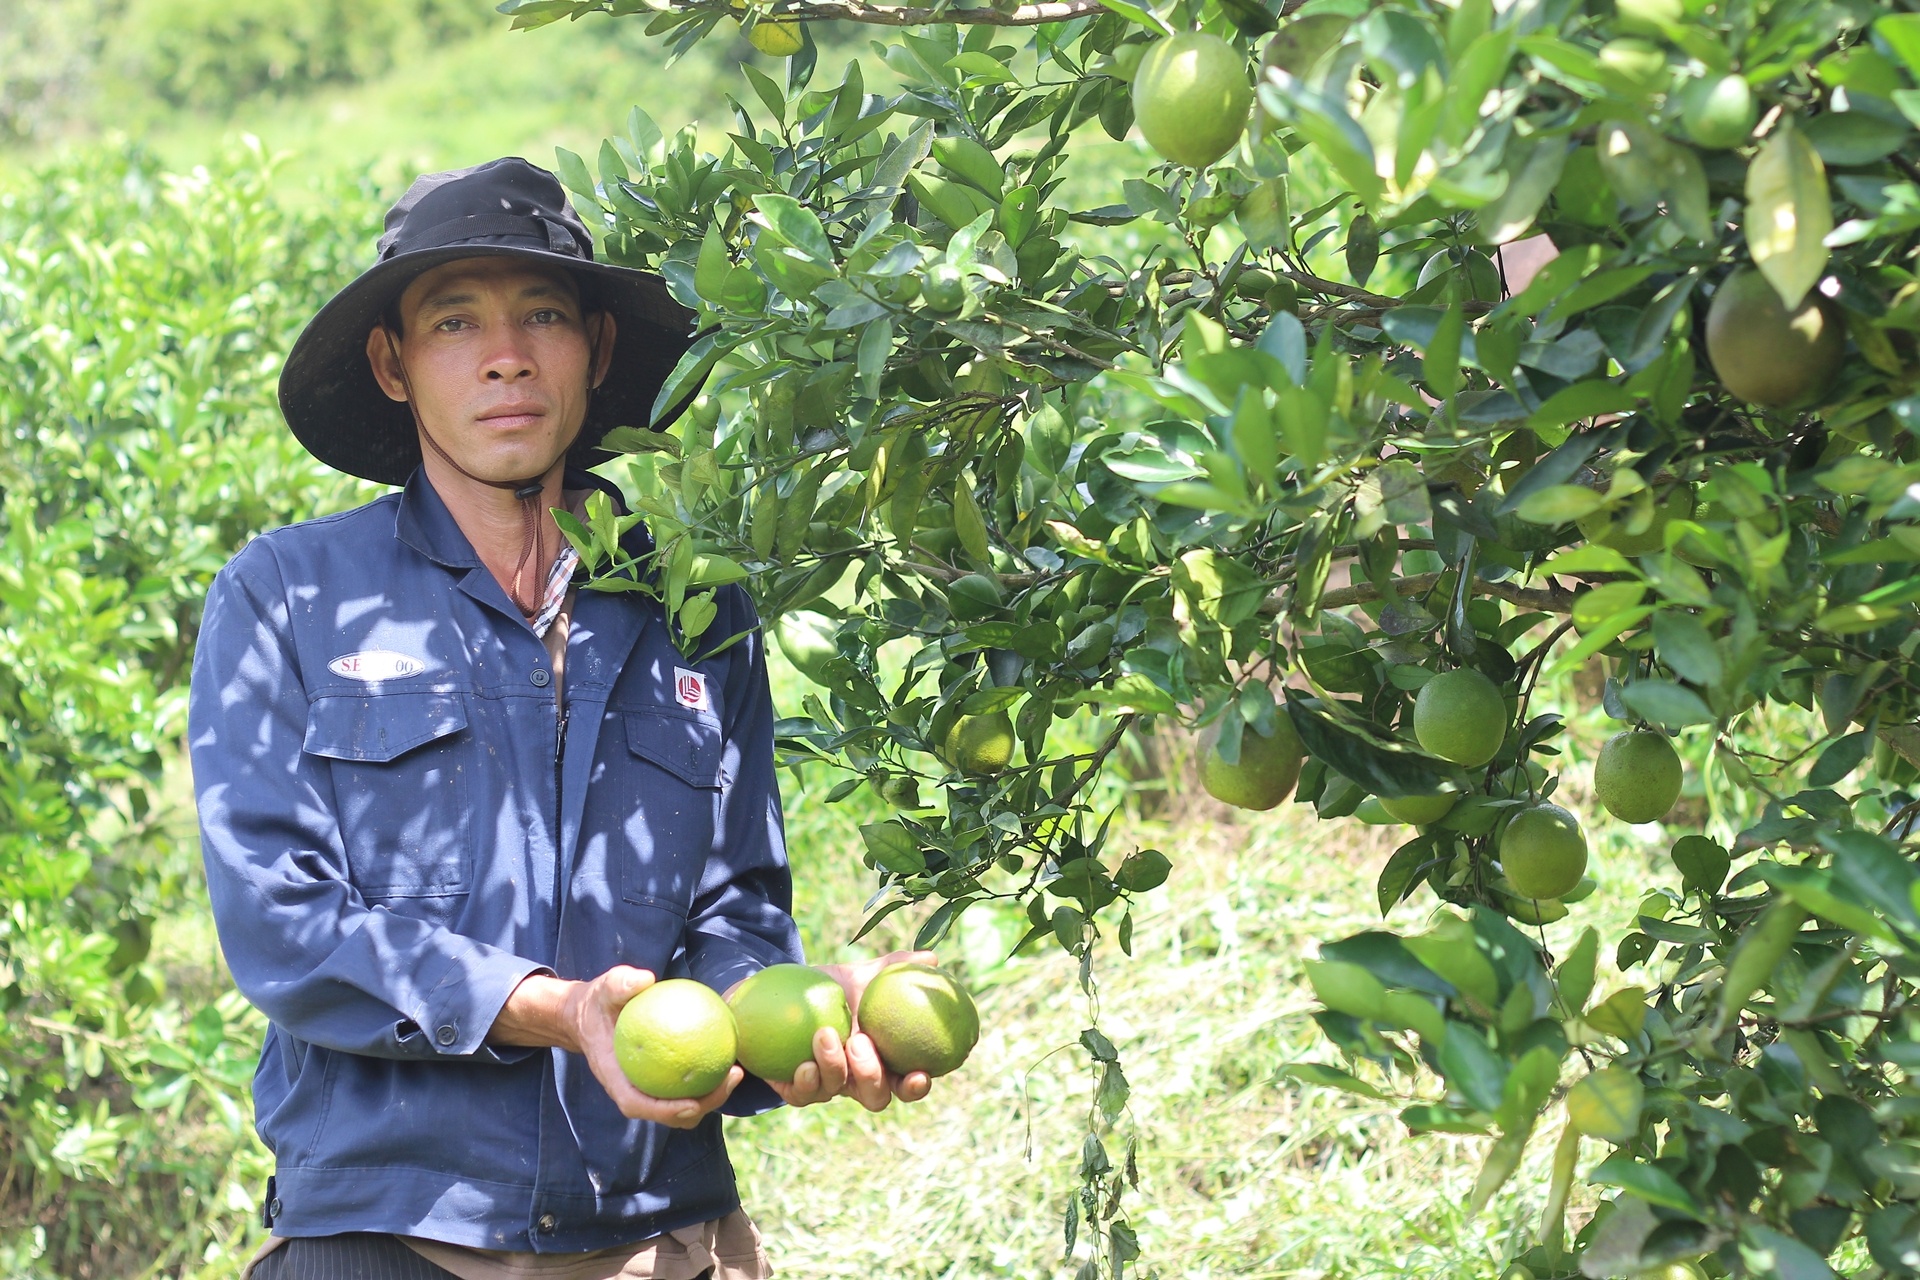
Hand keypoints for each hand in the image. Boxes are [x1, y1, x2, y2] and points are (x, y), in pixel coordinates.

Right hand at [493, 967, 742, 1129]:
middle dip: (705, 1105)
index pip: (640, 1105)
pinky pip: (689, 1088)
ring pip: (685, 1108)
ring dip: (713, 1097)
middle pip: (673, 1115)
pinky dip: (709, 1080)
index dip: (668, 1111)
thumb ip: (620, 985)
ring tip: (737, 1071)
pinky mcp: (662, 1084)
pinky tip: (728, 1055)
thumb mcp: (604, 989)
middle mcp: (635, 1093)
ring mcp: (650, 1091)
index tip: (694, 1103)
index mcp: (617, 1080)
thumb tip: (646, 979)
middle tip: (733, 1075)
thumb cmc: (599, 1005)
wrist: (589, 1018)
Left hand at [765, 951, 936, 1111]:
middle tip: (860, 1041)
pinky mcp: (798, 1086)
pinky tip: (802, 1064)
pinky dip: (803, 1083)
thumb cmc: (839, 988)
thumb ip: (896, 969)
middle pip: (875, 1098)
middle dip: (871, 1075)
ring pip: (835, 1092)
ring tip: (825, 1034)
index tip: (919, 1073)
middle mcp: (858, 1080)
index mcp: (883, 1062)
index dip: (916, 1086)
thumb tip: (930, 960)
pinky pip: (802, 1094)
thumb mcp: (866, 976)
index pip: (907, 1083)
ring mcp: (828, 1085)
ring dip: (832, 1067)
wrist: (794, 993)